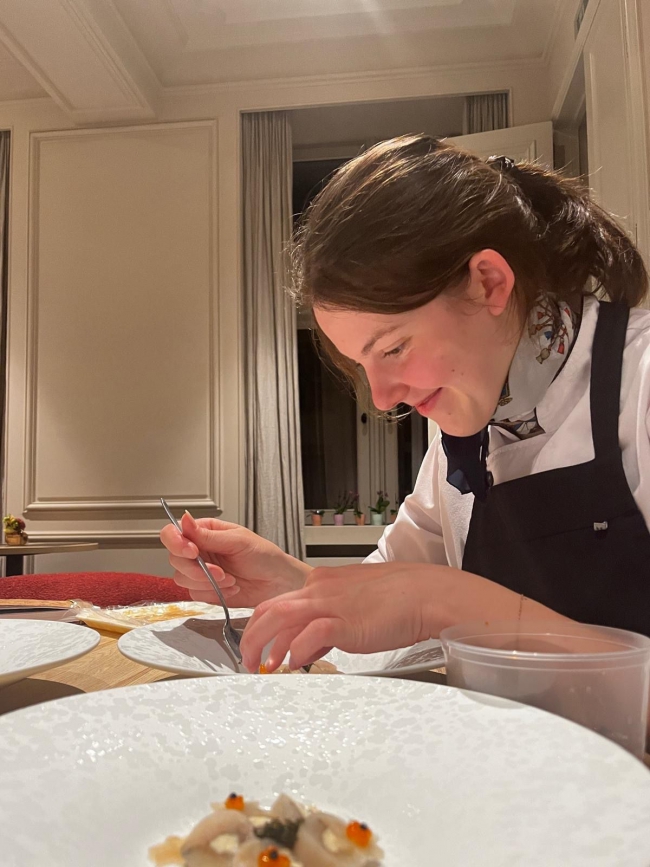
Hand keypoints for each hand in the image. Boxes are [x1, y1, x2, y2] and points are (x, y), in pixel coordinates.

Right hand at [160, 513, 310, 608]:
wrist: (278, 583)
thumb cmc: (265, 556)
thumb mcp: (238, 540)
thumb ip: (208, 535)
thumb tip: (185, 520)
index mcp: (205, 532)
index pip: (173, 533)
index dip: (176, 543)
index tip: (192, 551)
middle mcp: (199, 551)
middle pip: (175, 558)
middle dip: (196, 568)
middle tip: (218, 571)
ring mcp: (200, 571)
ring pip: (181, 578)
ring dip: (206, 582)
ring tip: (230, 579)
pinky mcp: (205, 590)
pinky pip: (194, 594)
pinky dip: (213, 593)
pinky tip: (231, 588)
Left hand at [240, 561, 451, 671]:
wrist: (425, 593)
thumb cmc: (398, 599)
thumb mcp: (353, 604)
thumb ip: (329, 621)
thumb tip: (310, 644)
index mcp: (321, 583)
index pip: (277, 602)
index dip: (260, 626)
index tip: (257, 646)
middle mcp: (320, 589)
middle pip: (270, 609)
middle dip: (251, 637)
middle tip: (248, 661)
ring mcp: (332, 603)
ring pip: (281, 617)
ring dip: (265, 645)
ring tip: (263, 666)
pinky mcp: (345, 621)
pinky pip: (310, 634)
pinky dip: (297, 649)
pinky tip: (295, 663)